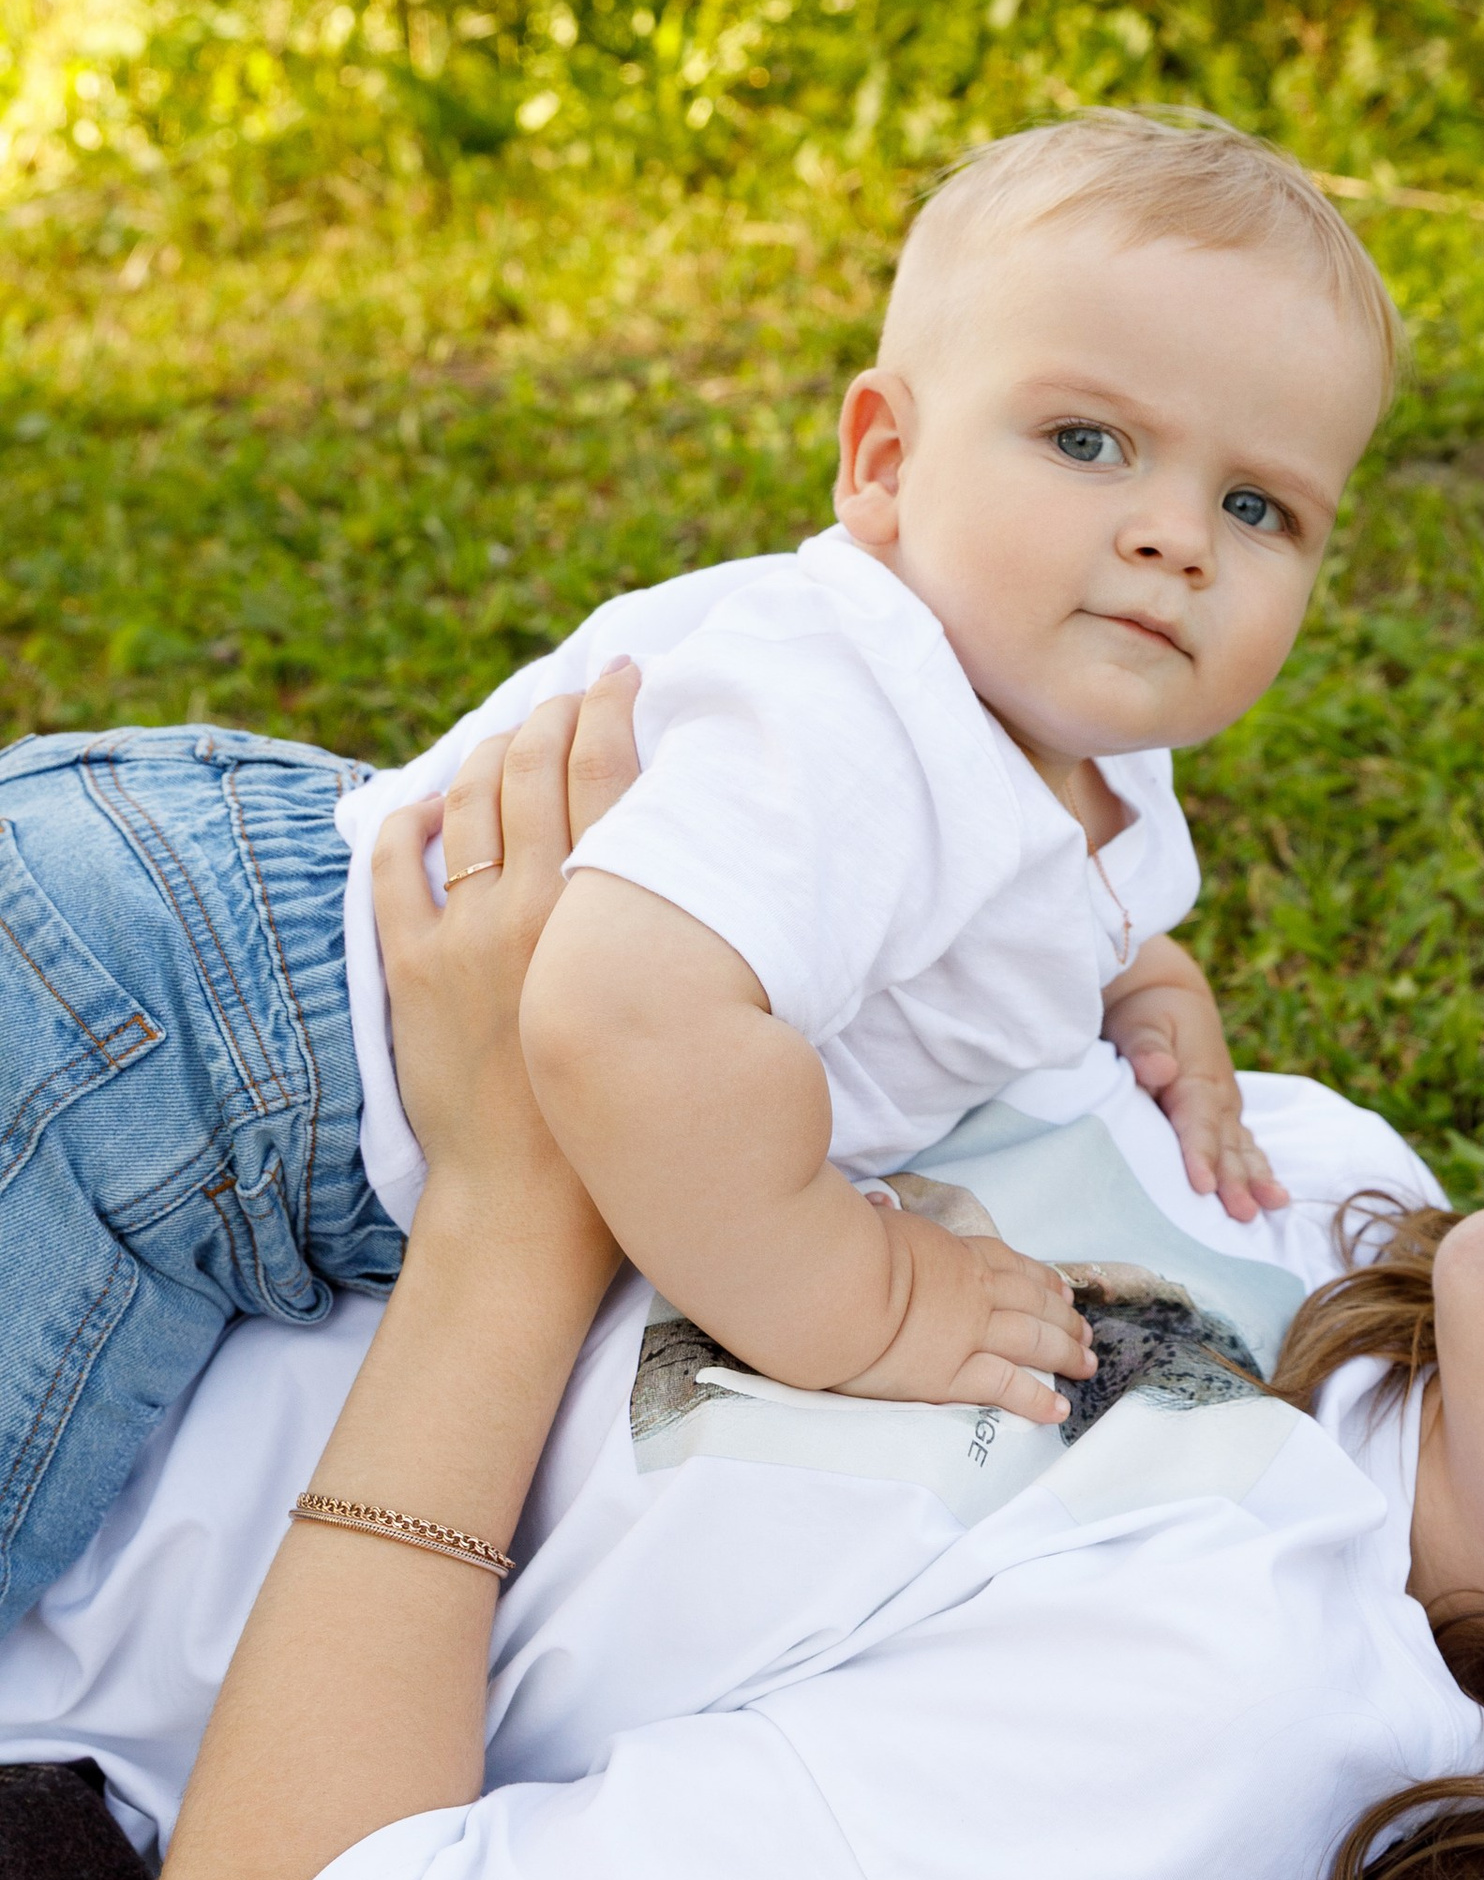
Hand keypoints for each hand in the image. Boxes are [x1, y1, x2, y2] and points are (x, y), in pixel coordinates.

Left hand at [374, 663, 641, 1264]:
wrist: (530, 1205)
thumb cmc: (623, 1119)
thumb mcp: (668, 1007)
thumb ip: (669, 932)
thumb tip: (691, 870)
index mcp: (605, 914)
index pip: (608, 773)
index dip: (612, 707)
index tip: (623, 674)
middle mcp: (535, 908)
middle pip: (536, 770)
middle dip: (551, 713)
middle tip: (569, 690)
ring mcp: (465, 934)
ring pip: (467, 803)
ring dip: (485, 752)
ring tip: (506, 734)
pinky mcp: (411, 967)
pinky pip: (394, 867)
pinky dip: (405, 821)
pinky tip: (423, 805)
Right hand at [831, 1201, 1094, 1426]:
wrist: (834, 1284)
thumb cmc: (843, 1248)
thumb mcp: (872, 1223)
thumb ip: (883, 1220)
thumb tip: (875, 1206)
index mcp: (954, 1254)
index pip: (1009, 1265)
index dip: (1041, 1278)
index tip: (1061, 1289)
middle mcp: (973, 1292)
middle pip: (1033, 1303)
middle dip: (1064, 1319)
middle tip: (1086, 1332)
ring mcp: (968, 1333)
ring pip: (1033, 1341)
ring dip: (1065, 1353)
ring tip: (1086, 1365)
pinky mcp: (952, 1374)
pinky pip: (1006, 1386)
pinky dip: (1036, 1398)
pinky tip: (1059, 1409)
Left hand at [1104, 951, 1287, 1222]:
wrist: (1171, 996)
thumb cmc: (1149, 1014)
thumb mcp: (1141, 1023)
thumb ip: (1147, 1048)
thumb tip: (1159, 1068)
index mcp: (1195, 1077)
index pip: (1198, 1122)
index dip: (1200, 1154)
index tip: (1202, 1185)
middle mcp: (1219, 1096)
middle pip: (1226, 1144)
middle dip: (1235, 1181)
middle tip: (1243, 1214)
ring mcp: (1227, 1108)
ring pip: (1242, 1149)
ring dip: (1256, 1179)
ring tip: (1272, 1206)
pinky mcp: (1226, 1116)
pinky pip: (1246, 1147)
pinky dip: (1258, 1171)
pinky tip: (1271, 1197)